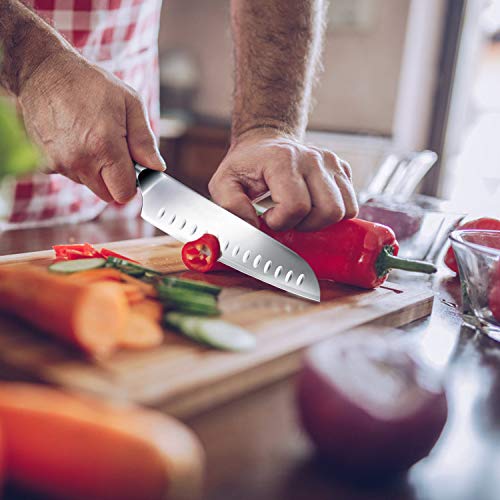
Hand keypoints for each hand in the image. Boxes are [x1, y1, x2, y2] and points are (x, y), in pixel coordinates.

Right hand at [17, 49, 164, 202]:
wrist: (43, 72)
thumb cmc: (89, 84)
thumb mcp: (130, 103)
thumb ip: (145, 140)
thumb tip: (156, 167)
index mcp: (104, 148)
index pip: (124, 193)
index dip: (132, 184)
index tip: (133, 169)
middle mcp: (80, 161)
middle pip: (107, 194)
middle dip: (115, 178)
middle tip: (113, 150)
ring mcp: (59, 164)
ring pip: (88, 184)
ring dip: (95, 170)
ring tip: (91, 138)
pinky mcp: (44, 163)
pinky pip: (69, 174)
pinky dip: (75, 163)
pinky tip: (73, 139)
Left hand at [209, 129, 357, 230]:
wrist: (265, 141)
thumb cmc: (247, 165)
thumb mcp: (224, 183)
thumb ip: (230, 207)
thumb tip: (252, 228)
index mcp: (284, 160)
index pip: (296, 206)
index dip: (281, 222)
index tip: (268, 217)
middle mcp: (313, 158)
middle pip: (329, 210)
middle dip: (307, 225)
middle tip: (288, 218)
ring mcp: (331, 162)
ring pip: (345, 210)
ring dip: (322, 221)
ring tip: (301, 214)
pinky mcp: (342, 169)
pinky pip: (351, 204)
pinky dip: (334, 213)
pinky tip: (314, 207)